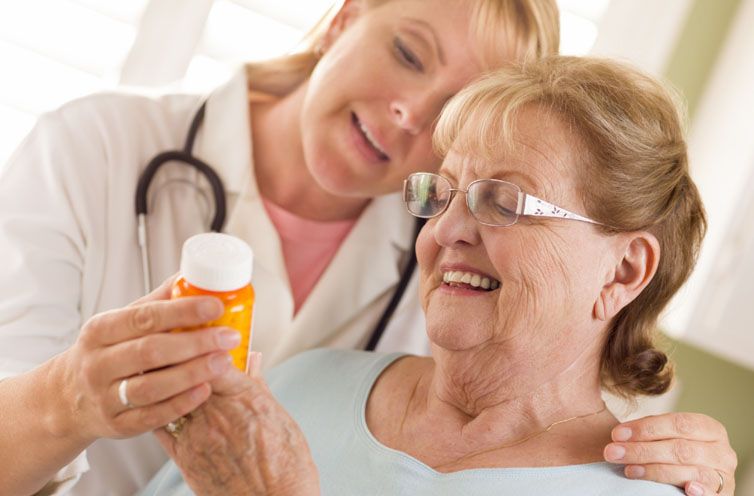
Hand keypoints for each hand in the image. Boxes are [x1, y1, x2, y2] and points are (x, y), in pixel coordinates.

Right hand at [52, 276, 240, 442]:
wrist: (69, 397)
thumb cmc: (108, 350)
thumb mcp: (121, 322)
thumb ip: (157, 302)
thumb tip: (192, 275)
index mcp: (100, 330)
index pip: (144, 317)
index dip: (182, 311)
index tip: (216, 306)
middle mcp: (98, 364)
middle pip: (150, 352)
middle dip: (195, 343)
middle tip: (229, 337)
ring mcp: (104, 397)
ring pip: (151, 387)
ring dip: (192, 374)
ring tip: (223, 362)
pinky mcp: (116, 425)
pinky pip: (151, 417)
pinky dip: (180, 404)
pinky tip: (205, 390)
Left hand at [155, 353, 319, 495]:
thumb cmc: (286, 463)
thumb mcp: (278, 415)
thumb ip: (258, 384)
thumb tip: (253, 360)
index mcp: (243, 396)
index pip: (210, 354)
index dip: (199, 339)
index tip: (195, 328)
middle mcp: (216, 411)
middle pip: (183, 370)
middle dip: (174, 352)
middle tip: (167, 337)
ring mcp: (197, 435)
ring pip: (166, 394)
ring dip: (161, 377)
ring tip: (156, 364)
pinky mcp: (184, 458)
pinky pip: (159, 426)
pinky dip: (157, 409)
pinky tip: (156, 401)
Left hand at [603, 412, 736, 494]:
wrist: (698, 478)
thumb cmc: (677, 453)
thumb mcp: (669, 437)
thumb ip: (651, 432)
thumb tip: (618, 436)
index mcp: (710, 429)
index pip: (678, 423)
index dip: (646, 428)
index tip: (616, 434)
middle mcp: (722, 451)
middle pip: (680, 449)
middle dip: (642, 450)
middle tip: (612, 453)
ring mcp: (724, 476)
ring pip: (690, 472)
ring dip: (655, 471)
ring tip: (628, 470)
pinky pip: (713, 494)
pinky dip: (700, 492)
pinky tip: (686, 490)